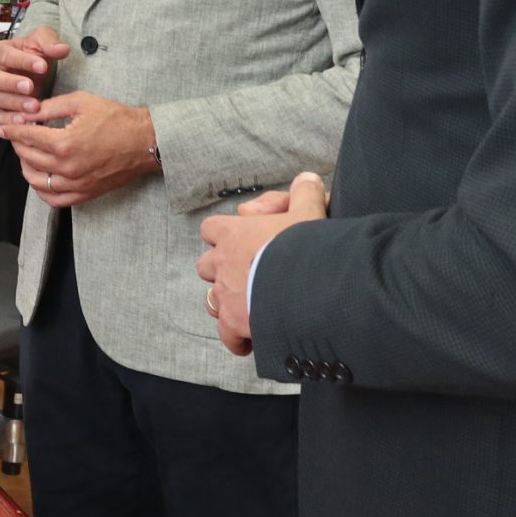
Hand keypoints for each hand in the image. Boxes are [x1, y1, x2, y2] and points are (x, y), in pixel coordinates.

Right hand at [0, 28, 69, 129]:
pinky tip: (25, 121)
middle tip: (31, 87)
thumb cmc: (35, 56)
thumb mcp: (43, 42)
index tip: (42, 66)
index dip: (23, 61)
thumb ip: (51, 43)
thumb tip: (62, 49)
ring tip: (34, 107)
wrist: (34, 73)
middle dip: (12, 84)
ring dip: (14, 104)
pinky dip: (8, 121)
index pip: (5, 55)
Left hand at [5, 90, 156, 207]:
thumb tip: (27, 112)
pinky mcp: (84, 194)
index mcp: (64, 143)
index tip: (5, 127)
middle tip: (17, 135)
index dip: (12, 130)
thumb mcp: (81, 102)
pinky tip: (40, 177)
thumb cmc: (117, 119)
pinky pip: (53, 199)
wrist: (146, 141)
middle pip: (28, 158)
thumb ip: (50, 107)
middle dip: (18, 144)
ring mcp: (75, 184)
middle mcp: (66, 168)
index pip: (27, 137)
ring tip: (26, 153)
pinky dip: (41, 189)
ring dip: (26, 166)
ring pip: (36, 181)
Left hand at [197, 171, 328, 356]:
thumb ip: (305, 193)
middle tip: (249, 275)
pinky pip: (226, 335)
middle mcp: (221, 265)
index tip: (242, 241)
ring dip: (227, 302)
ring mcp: (225, 296)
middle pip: (206, 265)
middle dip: (222, 270)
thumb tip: (307, 179)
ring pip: (211, 299)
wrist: (308, 287)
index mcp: (233, 234)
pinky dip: (237, 337)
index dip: (224, 235)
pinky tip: (256, 337)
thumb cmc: (305, 247)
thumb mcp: (309, 211)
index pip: (211, 229)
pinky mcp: (234, 324)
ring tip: (252, 305)